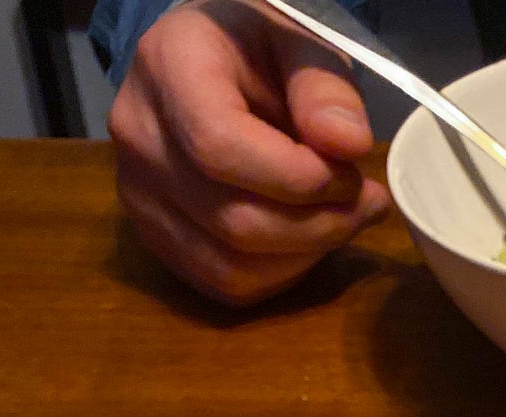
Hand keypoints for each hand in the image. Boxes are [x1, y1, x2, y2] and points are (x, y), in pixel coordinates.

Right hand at [109, 0, 390, 306]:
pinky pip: (224, 285)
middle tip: (366, 202)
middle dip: (319, 224)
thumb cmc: (254, 48)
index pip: (219, 147)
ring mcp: (138, 194)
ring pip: (231, 266)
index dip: (297, 178)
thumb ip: (325, 87)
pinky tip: (310, 242)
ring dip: (306, 256)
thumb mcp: (297, 42)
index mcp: (167, 68)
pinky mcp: (156, 237)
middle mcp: (139, 136)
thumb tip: (349, 146)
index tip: (350, 173)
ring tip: (346, 220)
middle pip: (234, 220)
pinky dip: (280, 275)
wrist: (205, 65)